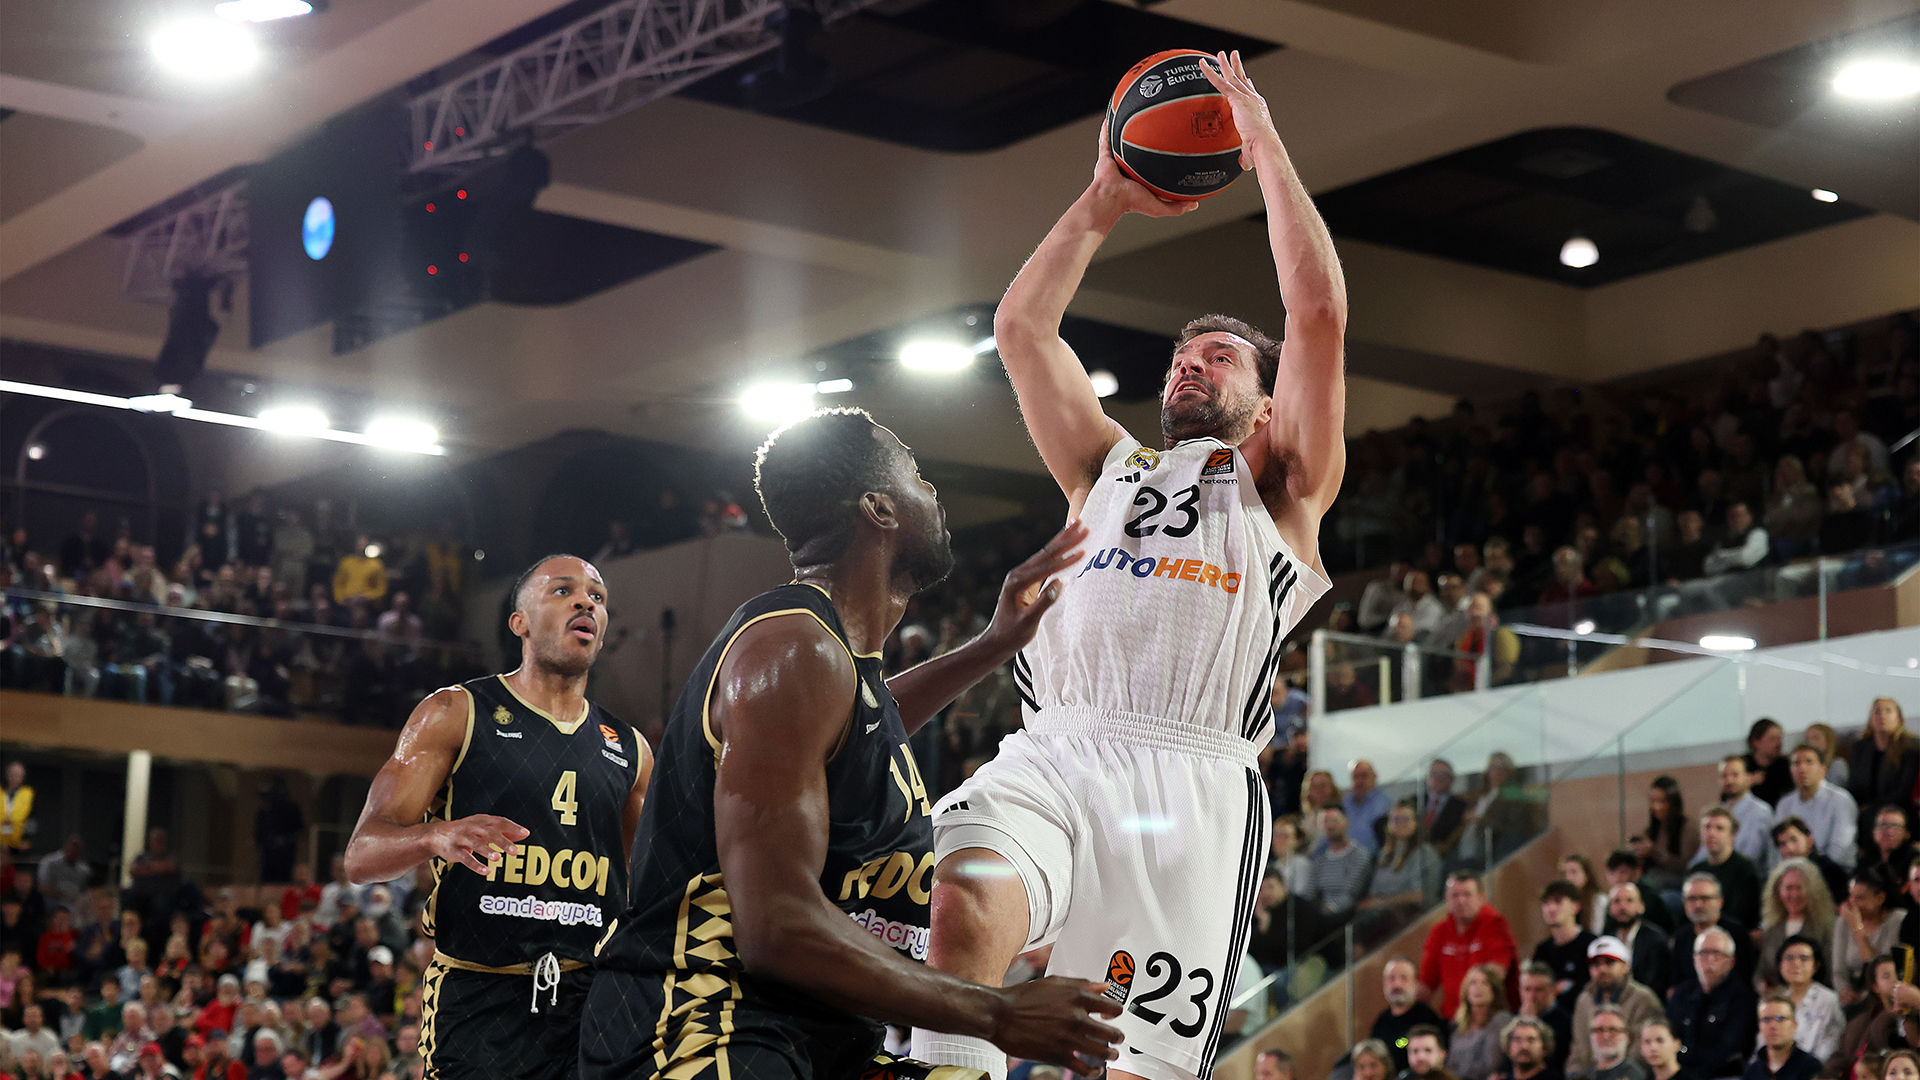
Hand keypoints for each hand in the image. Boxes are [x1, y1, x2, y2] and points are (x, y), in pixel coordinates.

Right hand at [429, 814, 528, 874]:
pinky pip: (465, 858)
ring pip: (476, 844)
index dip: (513, 827)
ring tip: (498, 858)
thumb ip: (504, 831)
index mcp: (482, 821)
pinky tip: (486, 871)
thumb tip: (525, 834)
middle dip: (503, 841)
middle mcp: (473, 827)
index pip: (500, 822)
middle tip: (515, 851)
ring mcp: (462, 838)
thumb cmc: (467, 831)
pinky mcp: (454, 851)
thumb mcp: (484, 827)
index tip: (526, 833)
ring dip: (487, 851)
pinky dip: (475, 865)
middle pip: (489, 833)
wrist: (437, 835)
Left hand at [980, 520, 1090, 654]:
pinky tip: (1065, 542)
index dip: (1066, 560)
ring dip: (1063, 539)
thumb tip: (1060, 583)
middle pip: (1047, 553)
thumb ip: (1044, 602)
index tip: (1083, 551)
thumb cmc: (1013, 634)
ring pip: (1046, 553)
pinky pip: (1045, 561)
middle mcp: (1019, 574)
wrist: (998, 640)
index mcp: (1018, 582)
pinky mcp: (1026, 579)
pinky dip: (1057, 550)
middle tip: (1083, 524)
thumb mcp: (1029, 622)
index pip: (1047, 568)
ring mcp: (1022, 575)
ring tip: (1077, 524)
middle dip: (1066, 538)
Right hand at [988, 977, 1123, 1068]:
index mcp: (1077, 997)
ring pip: (1102, 1052)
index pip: (1112, 1007)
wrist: (1000, 1015)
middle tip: (1117, 1038)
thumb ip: (1082, 984)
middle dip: (1118, 1037)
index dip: (1116, 1013)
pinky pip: (1084, 1068)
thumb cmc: (1023, 996)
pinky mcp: (1058, 1055)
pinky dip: (1093, 1071)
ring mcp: (1068, 1038)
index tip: (1112, 1016)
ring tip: (1110, 1054)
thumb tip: (1105, 986)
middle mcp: (1076, 1017)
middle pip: (1112, 1033)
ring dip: (1110, 1054)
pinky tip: (1094, 1069)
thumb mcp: (1054, 982)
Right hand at [1090, 118, 1199, 219]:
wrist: (1112, 196)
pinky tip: (1111, 118)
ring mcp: (1117, 162)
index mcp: (1140, 181)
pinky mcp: (1106, 157)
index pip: (1153, 169)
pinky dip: (1107, 130)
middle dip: (1146, 142)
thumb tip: (1195, 205)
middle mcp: (1129, 171)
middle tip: (1157, 129)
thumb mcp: (1160, 207)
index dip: (1161, 160)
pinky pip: (1106, 140)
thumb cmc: (1132, 202)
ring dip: (1127, 133)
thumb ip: (1177, 207)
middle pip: (1139, 153)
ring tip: (1135, 119)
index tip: (1171, 150)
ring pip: (1122, 144)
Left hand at [1197, 50, 1275, 170]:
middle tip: (1232, 56)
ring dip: (1225, 64)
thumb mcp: (1251, 152)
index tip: (1245, 77)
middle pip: (1243, 79)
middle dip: (1237, 67)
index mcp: (1257, 109)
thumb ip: (1245, 156)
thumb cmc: (1260, 151)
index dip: (1247, 84)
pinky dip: (1210, 72)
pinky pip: (1220, 82)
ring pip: (1232, 76)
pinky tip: (1202, 65)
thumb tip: (1244, 166)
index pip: (1251, 93)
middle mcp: (1253, 99)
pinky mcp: (1237, 98)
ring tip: (1220, 54)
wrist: (1264, 145)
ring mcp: (1246, 96)